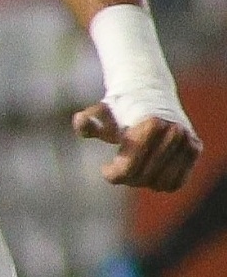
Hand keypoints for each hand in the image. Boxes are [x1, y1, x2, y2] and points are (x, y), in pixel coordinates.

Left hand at [74, 101, 201, 191]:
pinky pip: (176, 182)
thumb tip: (81, 122)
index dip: (114, 174)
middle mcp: (174, 132)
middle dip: (127, 177)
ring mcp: (188, 141)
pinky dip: (160, 183)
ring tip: (134, 168)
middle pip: (144, 177)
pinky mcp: (195, 149)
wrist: (148, 93)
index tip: (105, 169)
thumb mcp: (100, 113)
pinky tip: (149, 172)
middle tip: (118, 169)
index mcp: (151, 124)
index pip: (130, 167)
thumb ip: (87, 121)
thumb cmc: (118, 108)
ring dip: (143, 181)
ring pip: (161, 183)